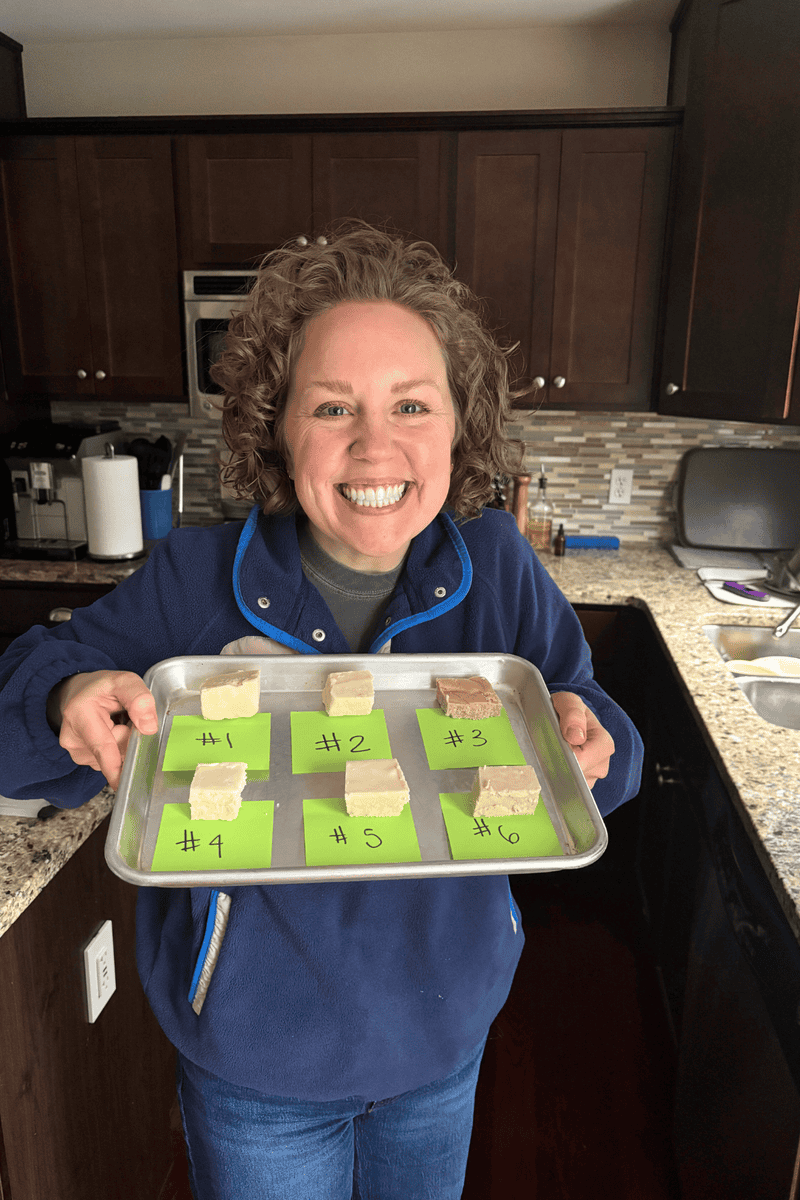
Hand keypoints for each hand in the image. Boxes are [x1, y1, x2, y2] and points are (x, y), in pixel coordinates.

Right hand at [47, 670, 157, 789]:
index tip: (123, 786)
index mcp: (80, 713)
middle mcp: (72, 737)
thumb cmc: (102, 687)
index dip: (115, 768)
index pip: (102, 746)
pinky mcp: (81, 758)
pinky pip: (108, 760)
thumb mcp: (124, 681)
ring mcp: (75, 751)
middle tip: (125, 719)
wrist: (78, 692)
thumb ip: (138, 698)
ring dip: (122, 744)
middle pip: (114, 754)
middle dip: (129, 741)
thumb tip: (149, 728)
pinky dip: (115, 749)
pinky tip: (109, 733)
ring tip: (114, 723)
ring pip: (112, 758)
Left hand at [550, 691, 614, 788]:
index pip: (585, 760)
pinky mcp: (579, 785)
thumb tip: (576, 736)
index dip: (566, 758)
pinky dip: (556, 778)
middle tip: (547, 748)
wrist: (564, 718)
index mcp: (603, 743)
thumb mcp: (569, 702)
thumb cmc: (568, 710)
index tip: (551, 750)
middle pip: (578, 776)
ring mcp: (591, 776)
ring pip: (572, 785)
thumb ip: (572, 714)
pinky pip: (567, 789)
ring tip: (550, 752)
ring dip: (557, 772)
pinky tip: (551, 763)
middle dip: (560, 764)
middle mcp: (601, 763)